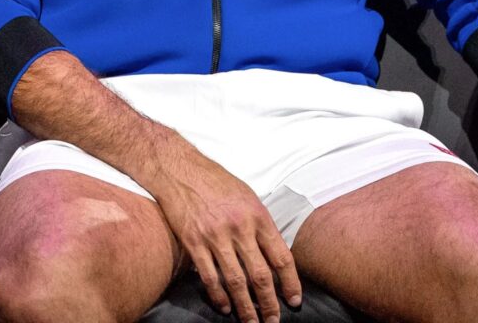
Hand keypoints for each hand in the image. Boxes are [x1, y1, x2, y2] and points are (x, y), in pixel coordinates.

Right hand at [149, 148, 302, 322]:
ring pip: (236, 282)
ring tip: (252, 322)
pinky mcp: (194, 243)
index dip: (289, 282)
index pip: (281, 256)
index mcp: (258, 216)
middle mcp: (240, 228)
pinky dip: (218, 296)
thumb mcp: (249, 198)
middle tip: (273, 320)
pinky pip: (209, 277)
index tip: (294, 300)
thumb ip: (260, 225)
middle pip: (260, 275)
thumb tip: (272, 252)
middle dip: (269, 302)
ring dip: (245, 307)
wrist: (183, 170)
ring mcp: (216, 237)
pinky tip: (225, 308)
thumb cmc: (219, 183)